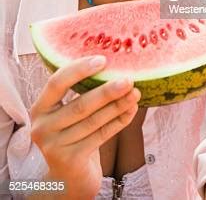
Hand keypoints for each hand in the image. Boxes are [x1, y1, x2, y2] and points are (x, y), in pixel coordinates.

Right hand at [30, 55, 139, 198]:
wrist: (67, 177)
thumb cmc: (71, 135)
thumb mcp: (67, 112)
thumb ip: (80, 92)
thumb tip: (112, 64)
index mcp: (39, 108)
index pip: (56, 83)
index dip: (79, 69)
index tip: (103, 59)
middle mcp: (42, 127)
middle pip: (80, 105)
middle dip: (107, 91)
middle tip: (129, 79)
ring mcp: (55, 146)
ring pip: (93, 121)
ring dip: (118, 105)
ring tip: (135, 93)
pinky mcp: (71, 160)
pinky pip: (101, 136)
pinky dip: (119, 121)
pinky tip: (131, 110)